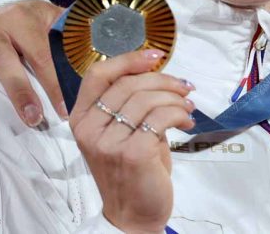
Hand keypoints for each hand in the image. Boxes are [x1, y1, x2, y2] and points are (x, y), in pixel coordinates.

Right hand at [0, 0, 65, 146]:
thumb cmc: (35, 25)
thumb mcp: (57, 21)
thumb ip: (78, 36)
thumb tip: (111, 50)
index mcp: (20, 19)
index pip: (40, 52)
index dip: (54, 82)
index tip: (65, 111)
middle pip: (2, 62)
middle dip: (18, 93)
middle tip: (34, 120)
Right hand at [70, 49, 195, 232]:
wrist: (133, 214)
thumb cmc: (130, 170)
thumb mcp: (121, 131)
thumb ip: (129, 103)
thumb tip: (158, 72)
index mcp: (81, 119)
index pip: (98, 74)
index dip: (129, 59)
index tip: (156, 55)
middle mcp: (89, 129)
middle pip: (129, 83)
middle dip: (164, 80)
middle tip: (184, 88)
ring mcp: (109, 142)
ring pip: (148, 98)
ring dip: (176, 98)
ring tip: (187, 108)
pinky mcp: (132, 152)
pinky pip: (162, 117)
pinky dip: (180, 114)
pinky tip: (186, 122)